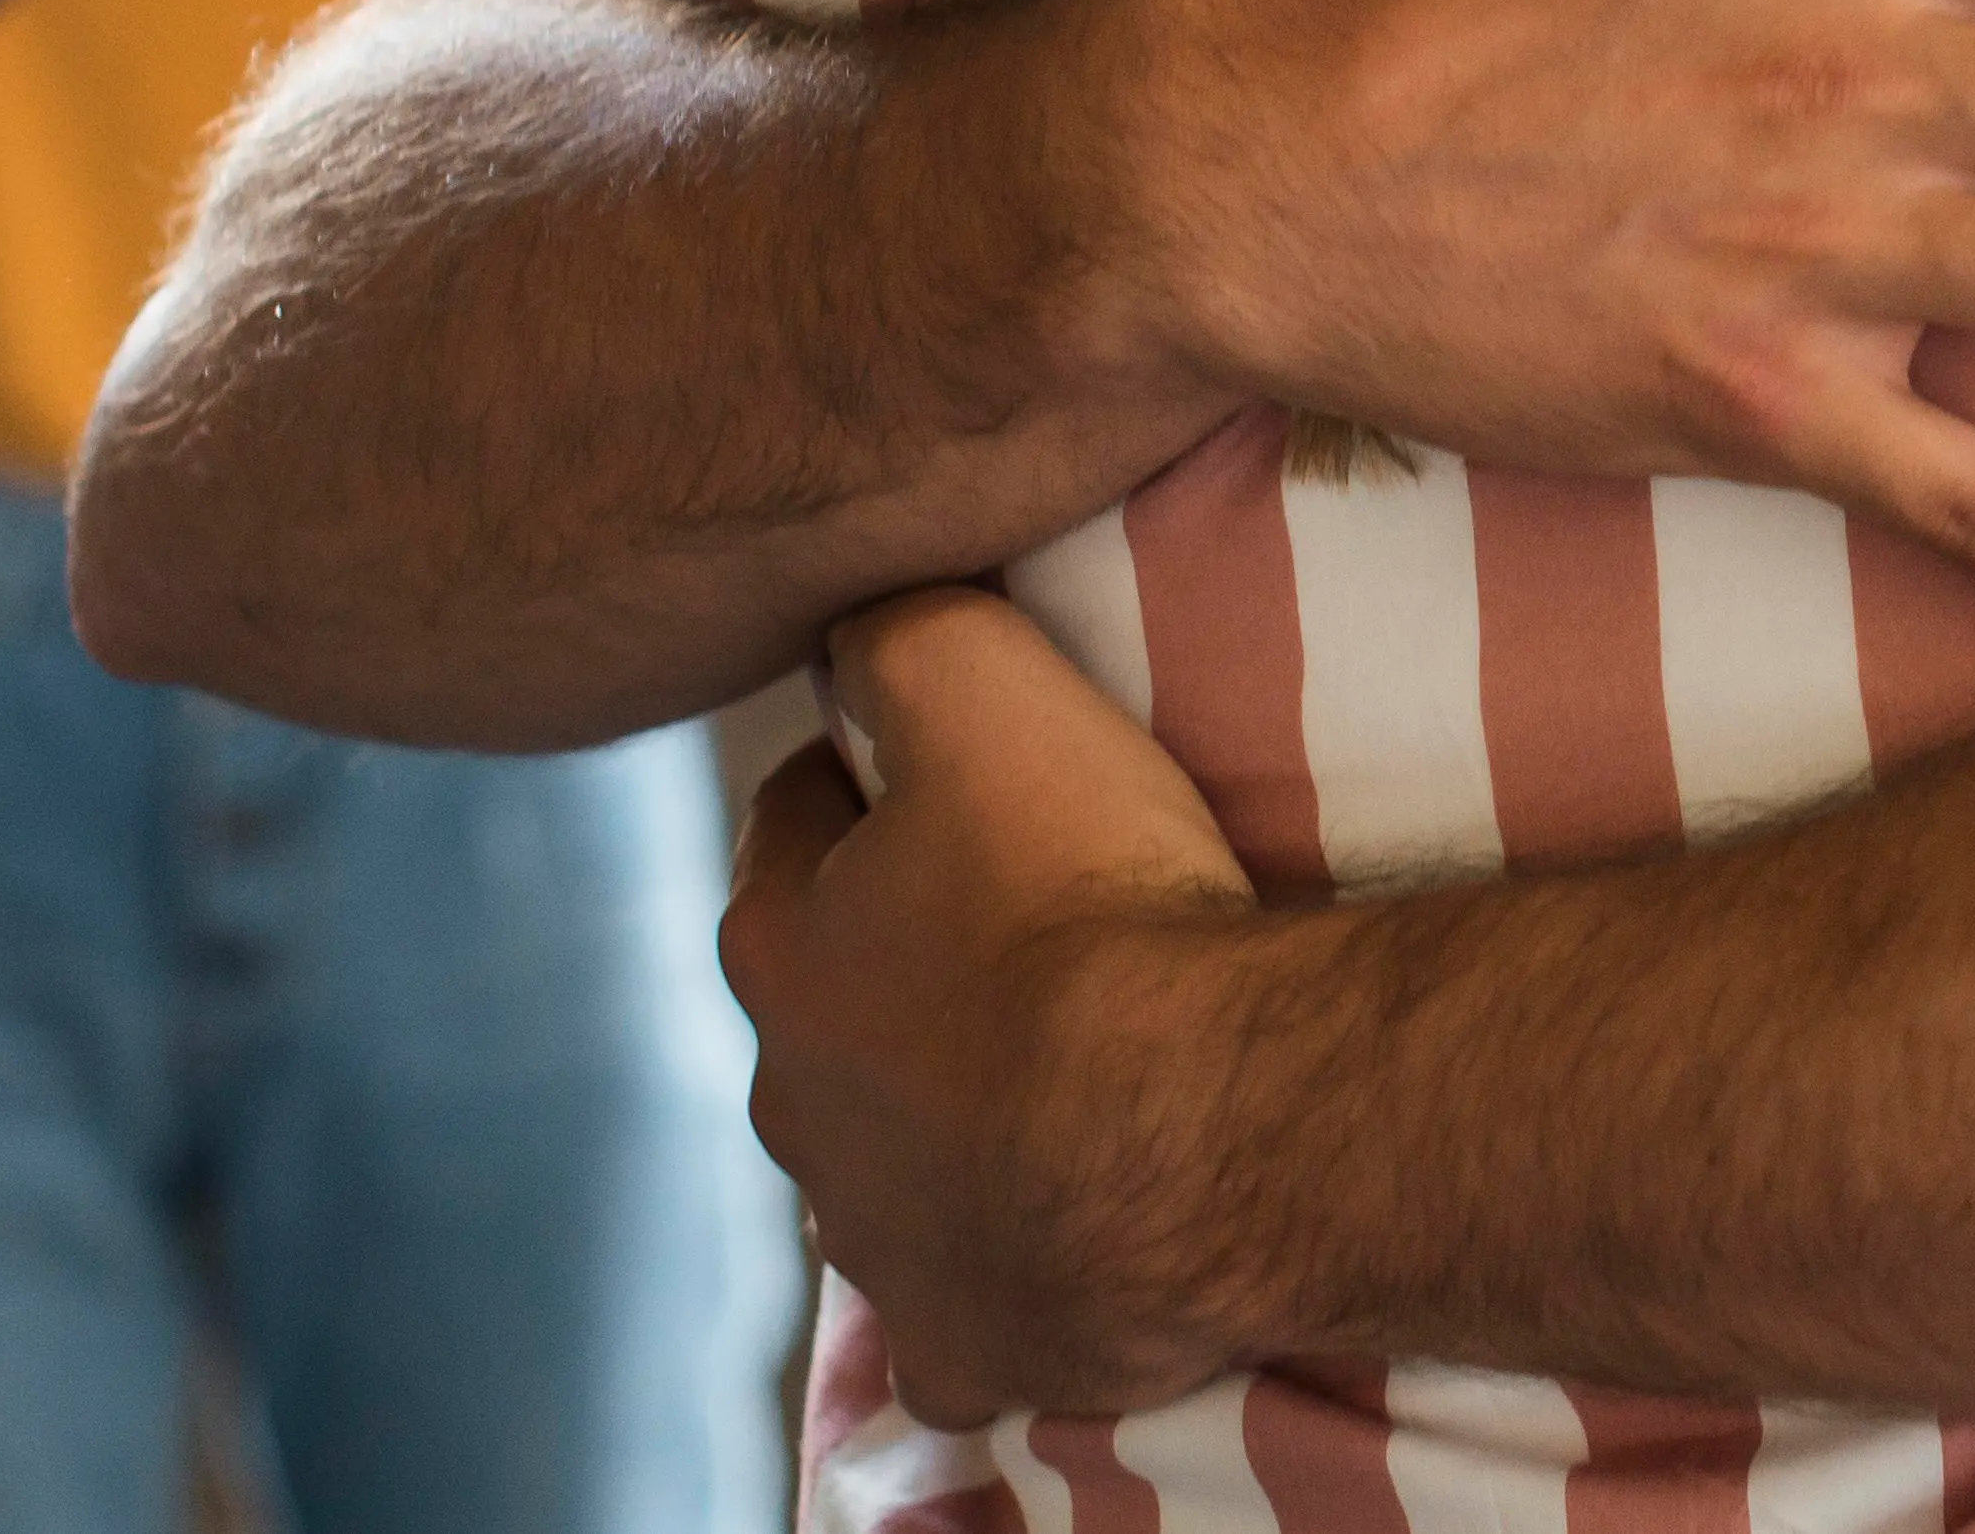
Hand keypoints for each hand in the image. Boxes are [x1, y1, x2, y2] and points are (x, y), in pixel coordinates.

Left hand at [727, 590, 1266, 1431]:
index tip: (957, 764)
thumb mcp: (987, 688)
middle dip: (901, 958)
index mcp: (779, 948)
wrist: (1196, 1130)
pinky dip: (1005, 1269)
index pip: (797, 820)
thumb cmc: (1089, 904)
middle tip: (1034, 919)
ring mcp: (875, 1243)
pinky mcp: (964, 1347)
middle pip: (835, 999)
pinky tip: (1069, 1231)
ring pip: (889, 1158)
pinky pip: (965, 1308)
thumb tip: (851, 628)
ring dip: (948, 1116)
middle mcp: (793, 1106)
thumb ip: (899, 629)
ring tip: (1069, 1073)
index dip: (874, 775)